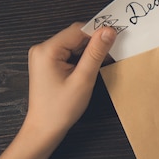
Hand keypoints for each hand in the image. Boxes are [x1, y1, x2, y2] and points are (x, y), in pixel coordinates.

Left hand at [24, 23, 115, 139]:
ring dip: (89, 52)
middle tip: (111, 54)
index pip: (77, 30)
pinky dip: (82, 58)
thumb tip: (108, 31)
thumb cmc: (60, 108)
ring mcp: (44, 56)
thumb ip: (96, 53)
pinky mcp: (48, 63)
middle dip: (94, 44)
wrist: (45, 128)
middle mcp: (42, 49)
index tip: (116, 38)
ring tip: (101, 64)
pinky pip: (69, 53)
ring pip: (73, 45)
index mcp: (47, 50)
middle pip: (75, 36)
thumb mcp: (83, 79)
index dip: (98, 32)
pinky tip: (90, 69)